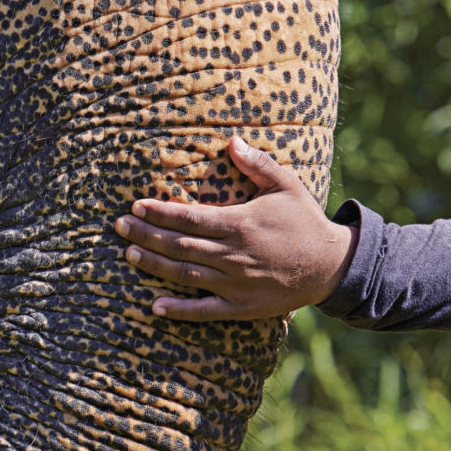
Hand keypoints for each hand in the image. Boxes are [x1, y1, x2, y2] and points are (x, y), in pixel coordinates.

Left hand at [115, 136, 357, 320]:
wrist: (331, 266)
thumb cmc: (305, 222)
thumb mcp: (286, 185)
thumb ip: (257, 164)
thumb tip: (231, 140)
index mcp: (239, 223)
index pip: (189, 217)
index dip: (159, 212)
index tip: (135, 206)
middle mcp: (232, 254)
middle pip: (179, 244)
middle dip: (145, 235)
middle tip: (119, 227)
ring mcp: (234, 283)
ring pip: (185, 274)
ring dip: (154, 265)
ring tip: (129, 254)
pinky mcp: (240, 306)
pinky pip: (204, 310)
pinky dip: (178, 309)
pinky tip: (154, 307)